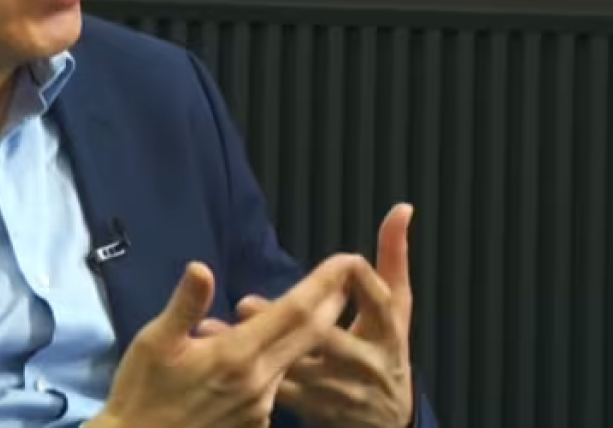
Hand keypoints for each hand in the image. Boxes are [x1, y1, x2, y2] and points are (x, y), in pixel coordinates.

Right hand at [89, 254, 368, 427]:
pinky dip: (280, 360)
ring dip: (308, 332)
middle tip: (349, 278)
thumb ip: (185, 306)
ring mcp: (260, 407)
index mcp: (236, 355)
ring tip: (316, 307)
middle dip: (333, 304)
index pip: (294, 312)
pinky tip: (270, 351)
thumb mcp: (153, 343)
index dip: (322, 285)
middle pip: (309, 336)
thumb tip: (201, 268)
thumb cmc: (141, 392)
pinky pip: (276, 383)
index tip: (344, 262)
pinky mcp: (255, 424)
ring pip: (293, 359)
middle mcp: (258, 381)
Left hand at [232, 204, 416, 427]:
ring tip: (211, 329)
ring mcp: (340, 390)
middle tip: (243, 304)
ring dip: (250, 350)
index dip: (355, 279)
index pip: (377, 301)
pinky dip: (247, 379)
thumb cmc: (387, 347)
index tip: (338, 261)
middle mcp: (365, 363)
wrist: (389, 422)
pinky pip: (279, 395)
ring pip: (292, 367)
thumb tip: (402, 207)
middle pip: (325, 339)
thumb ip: (394, 256)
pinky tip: (214, 364)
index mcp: (387, 332)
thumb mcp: (398, 307)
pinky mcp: (316, 410)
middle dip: (285, 320)